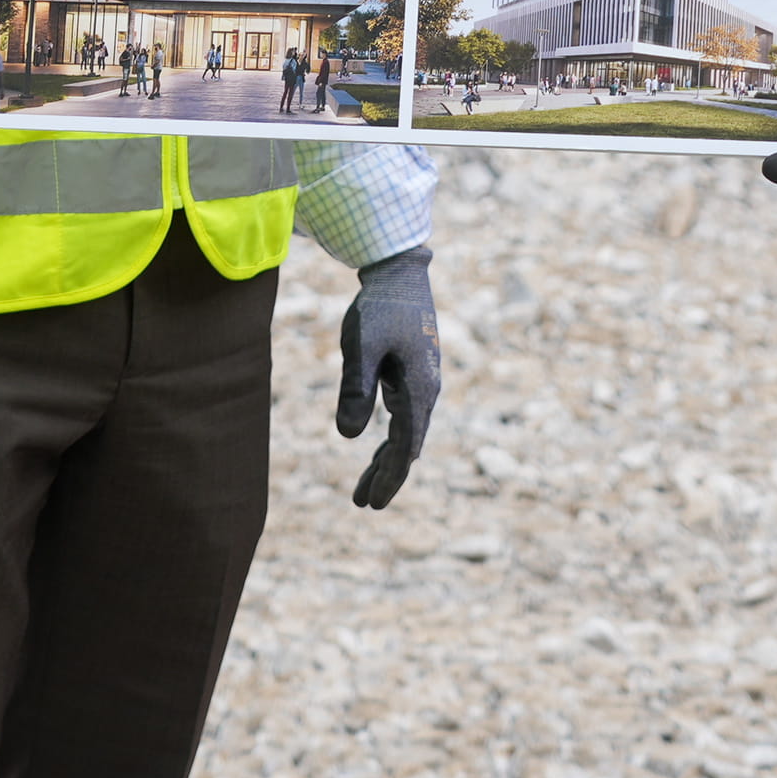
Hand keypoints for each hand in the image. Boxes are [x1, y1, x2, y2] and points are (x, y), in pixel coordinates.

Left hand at [335, 246, 440, 509]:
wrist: (401, 273)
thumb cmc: (380, 307)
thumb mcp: (362, 345)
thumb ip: (356, 388)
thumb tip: (349, 436)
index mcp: (419, 388)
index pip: (406, 445)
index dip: (390, 477)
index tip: (373, 503)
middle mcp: (427, 391)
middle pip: (409, 445)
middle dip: (387, 477)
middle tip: (364, 504)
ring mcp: (422, 383)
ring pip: (406, 434)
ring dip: (387, 461)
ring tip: (363, 491)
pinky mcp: (413, 375)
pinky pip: (403, 417)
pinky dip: (390, 439)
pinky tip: (375, 450)